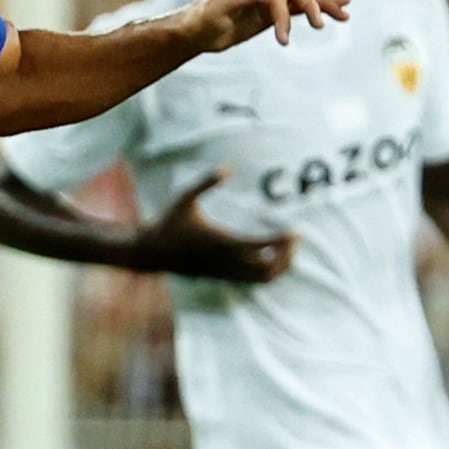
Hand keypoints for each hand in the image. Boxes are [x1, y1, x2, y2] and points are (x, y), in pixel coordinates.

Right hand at [133, 168, 292, 282]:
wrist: (152, 253)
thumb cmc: (169, 223)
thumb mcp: (185, 198)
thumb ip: (206, 182)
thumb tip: (227, 167)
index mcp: (220, 242)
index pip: (259, 246)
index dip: (280, 241)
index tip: (293, 230)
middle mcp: (226, 261)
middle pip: (268, 268)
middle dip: (287, 254)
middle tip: (295, 237)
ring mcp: (226, 272)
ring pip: (263, 279)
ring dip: (281, 266)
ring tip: (289, 248)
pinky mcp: (224, 278)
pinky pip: (254, 281)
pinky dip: (269, 273)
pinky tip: (274, 257)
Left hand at [177, 0, 347, 53]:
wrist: (193, 31)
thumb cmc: (200, 21)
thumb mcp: (216, 11)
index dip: (282, 15)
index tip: (283, 40)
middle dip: (312, 6)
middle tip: (322, 26)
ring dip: (324, 5)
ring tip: (346, 14)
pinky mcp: (274, 8)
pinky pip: (299, 5)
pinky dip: (319, 6)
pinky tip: (339, 7)